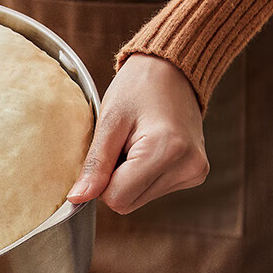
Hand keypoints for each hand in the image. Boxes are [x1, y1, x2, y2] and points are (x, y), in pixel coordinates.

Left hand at [67, 54, 208, 213]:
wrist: (173, 70)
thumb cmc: (138, 88)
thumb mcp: (110, 121)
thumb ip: (95, 164)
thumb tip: (77, 199)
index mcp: (168, 150)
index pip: (117, 198)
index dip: (102, 180)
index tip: (108, 150)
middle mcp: (188, 167)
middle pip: (128, 202)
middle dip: (115, 179)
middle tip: (122, 144)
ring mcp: (195, 173)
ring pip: (139, 199)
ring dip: (128, 177)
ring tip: (136, 142)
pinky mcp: (195, 175)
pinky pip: (153, 191)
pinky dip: (142, 175)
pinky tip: (149, 148)